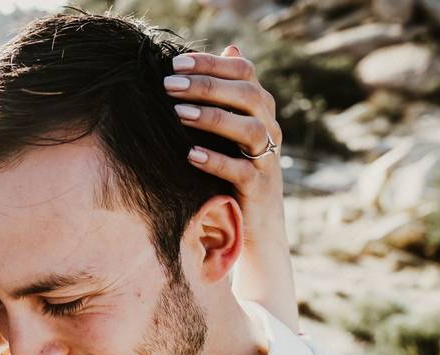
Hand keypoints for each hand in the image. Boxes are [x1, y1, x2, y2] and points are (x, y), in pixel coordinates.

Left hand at [165, 45, 284, 244]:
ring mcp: (267, 158)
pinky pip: (242, 171)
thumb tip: (229, 47)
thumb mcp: (231, 127)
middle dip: (207, 86)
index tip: (175, 63)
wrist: (255, 221)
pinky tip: (191, 155)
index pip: (244, 72)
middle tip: (170, 85)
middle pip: (248, 96)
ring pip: (251, 130)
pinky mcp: (259, 187)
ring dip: (213, 119)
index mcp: (261, 109)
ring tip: (178, 113)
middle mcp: (270, 128)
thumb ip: (227, 93)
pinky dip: (216, 161)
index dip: (211, 64)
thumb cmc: (235, 166)